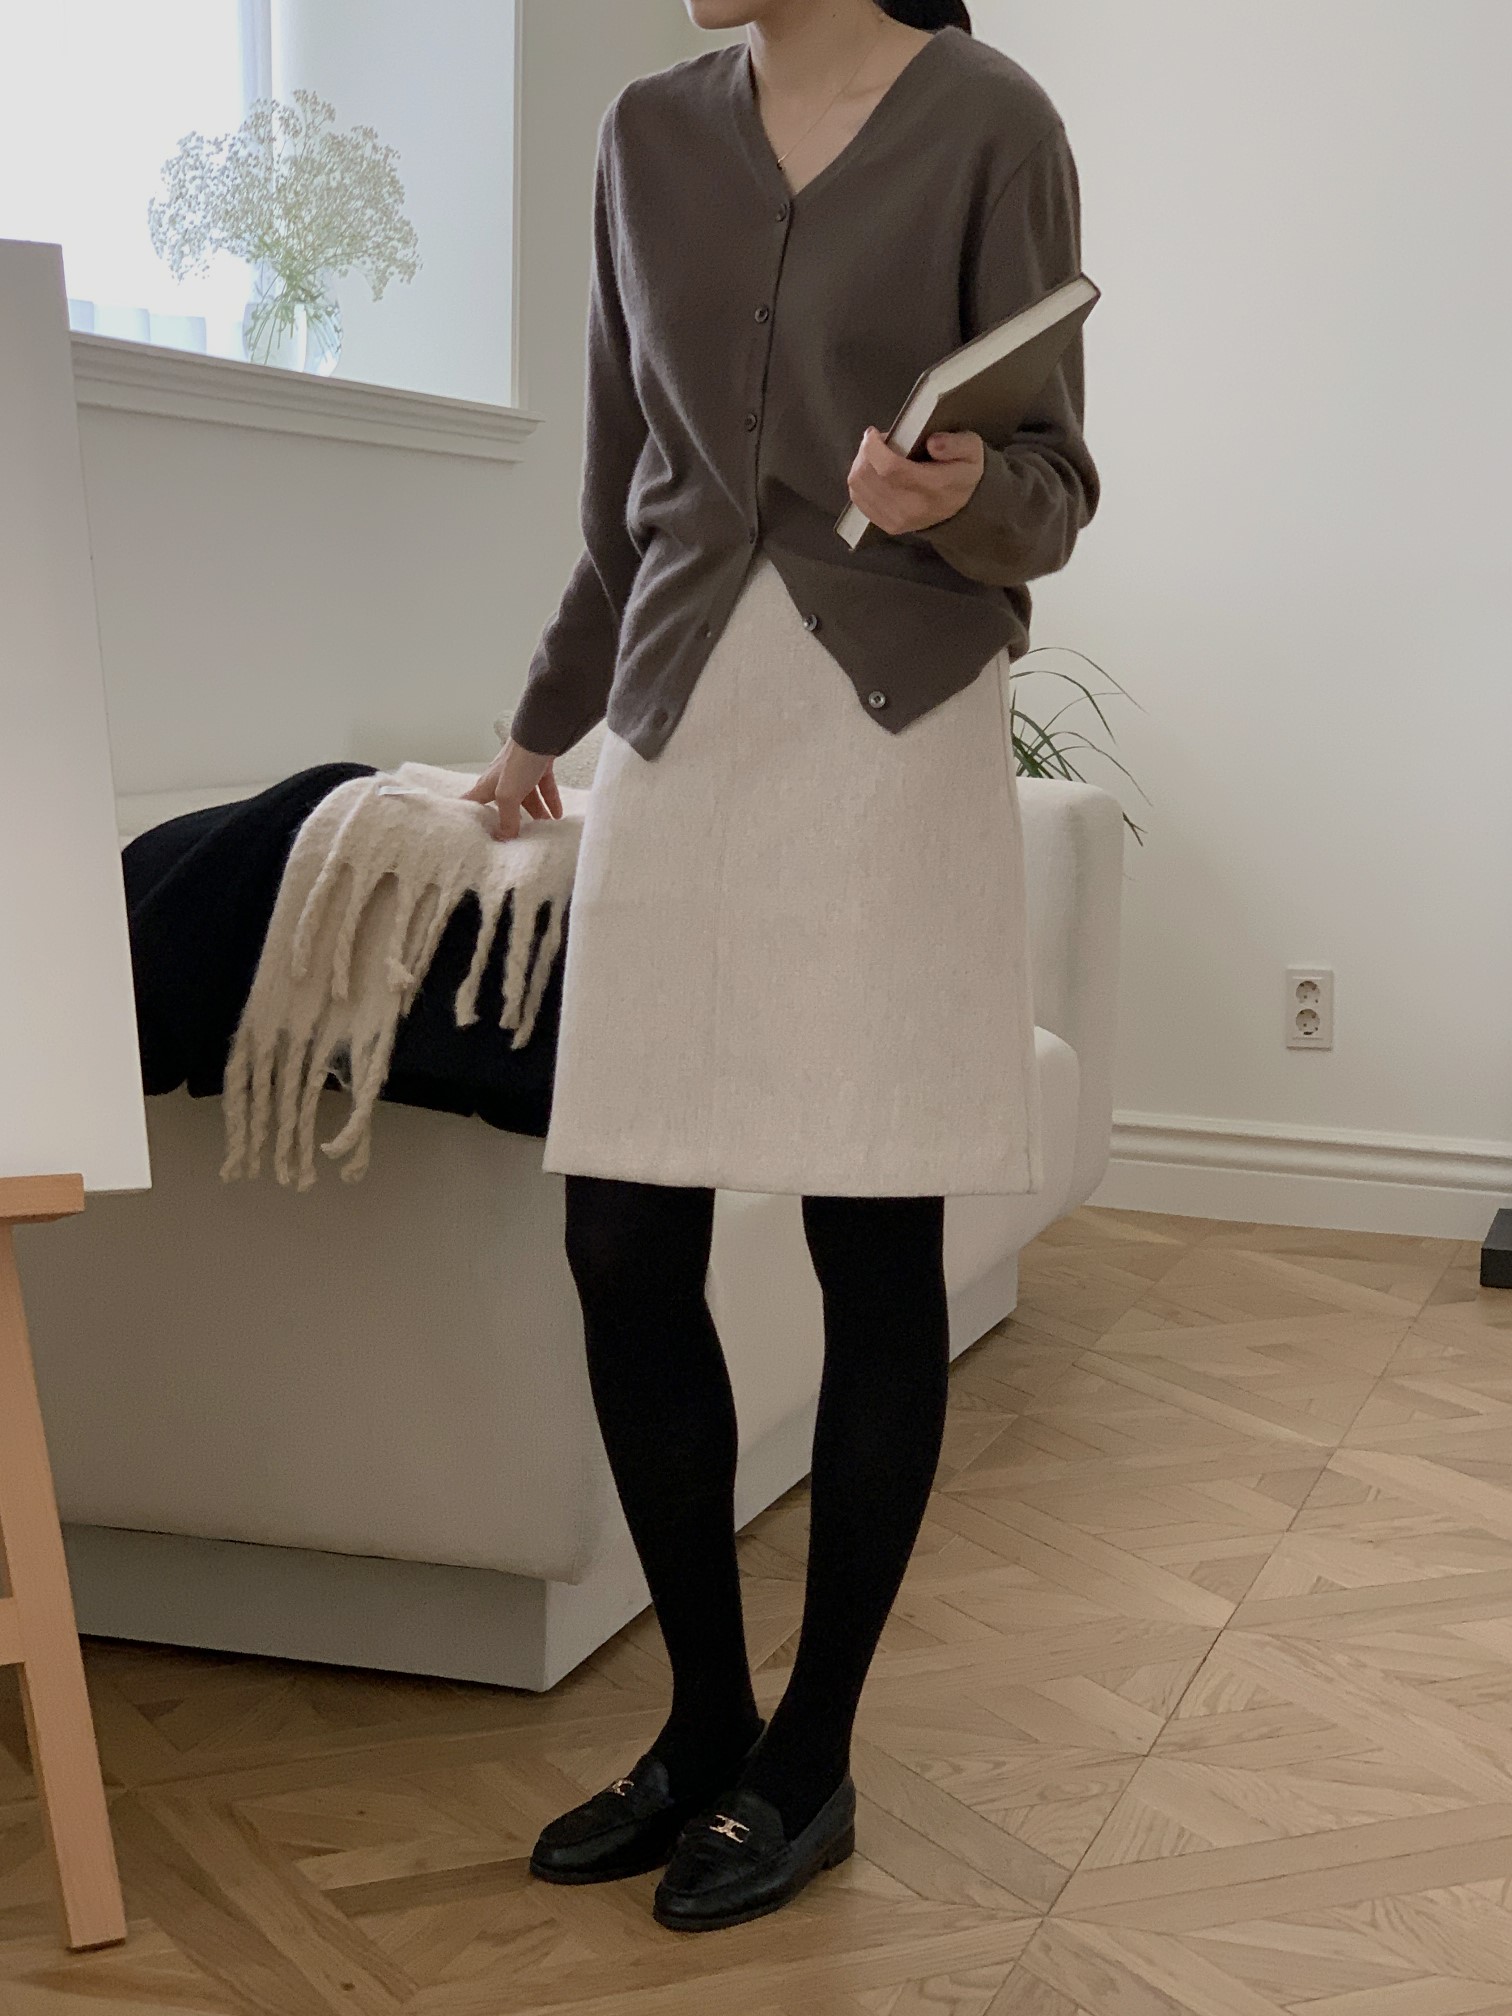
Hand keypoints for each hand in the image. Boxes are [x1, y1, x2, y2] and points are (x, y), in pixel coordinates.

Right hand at [462, 736, 562, 842]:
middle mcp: (502, 780)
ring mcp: (521, 773)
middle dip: (511, 821)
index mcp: (487, 785)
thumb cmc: (518, 761)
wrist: (542, 734)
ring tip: (545, 830)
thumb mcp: (508, 795)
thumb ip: (507, 818)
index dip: (467, 816)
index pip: (470, 803)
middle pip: (503, 805)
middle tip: (517, 839)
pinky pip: (544, 788)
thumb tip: (505, 837)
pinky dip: (550, 801)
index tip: (468, 832)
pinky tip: (558, 815)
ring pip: (527, 798)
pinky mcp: (538, 767)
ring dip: (536, 814)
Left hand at [845, 426, 985, 536]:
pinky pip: (859, 500)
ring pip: (858, 487)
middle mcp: (913, 508)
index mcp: (934, 487)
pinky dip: (859, 481)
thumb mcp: (971, 450)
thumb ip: (956, 444)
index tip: (874, 433)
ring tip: (874, 455)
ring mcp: (898, 520)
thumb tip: (932, 443)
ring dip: (861, 465)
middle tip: (876, 441)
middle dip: (865, 452)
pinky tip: (872, 471)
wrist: (963, 506)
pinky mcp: (888, 525)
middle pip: (868, 477)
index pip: (890, 468)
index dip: (873, 448)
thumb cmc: (963, 471)